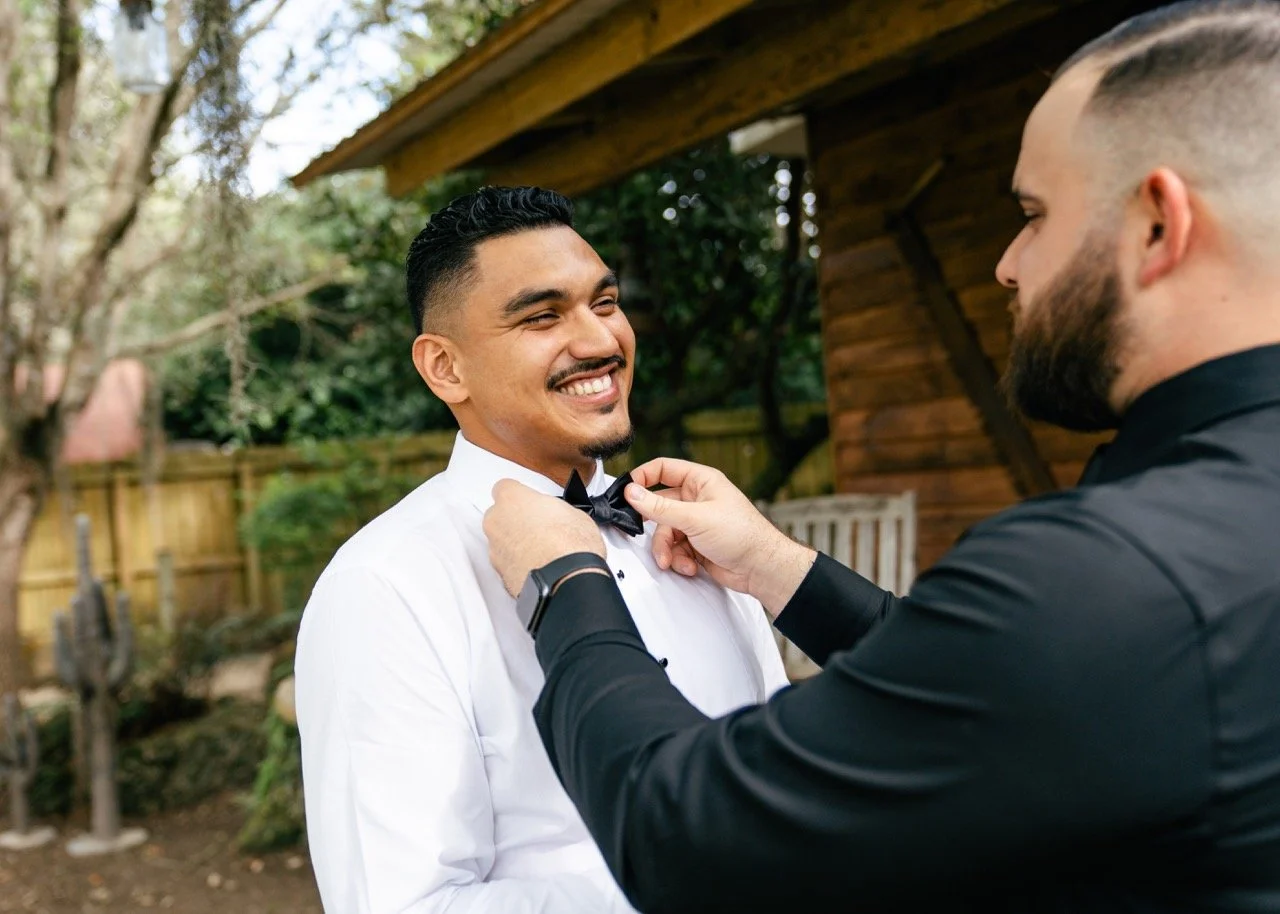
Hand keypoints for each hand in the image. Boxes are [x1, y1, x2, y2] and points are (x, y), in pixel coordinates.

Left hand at [484, 479, 605, 596]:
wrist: (566, 581)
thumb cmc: (570, 545)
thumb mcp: (573, 512)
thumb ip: (553, 509)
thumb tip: (557, 516)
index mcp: (512, 499)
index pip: (505, 487)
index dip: (520, 495)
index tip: (532, 502)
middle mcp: (497, 522)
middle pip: (499, 515)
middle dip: (516, 520)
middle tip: (540, 527)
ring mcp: (495, 550)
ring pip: (501, 541)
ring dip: (516, 543)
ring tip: (543, 551)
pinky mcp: (500, 574)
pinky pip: (507, 563)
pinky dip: (518, 564)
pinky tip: (539, 566)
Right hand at [623, 458, 814, 616]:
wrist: (761, 568)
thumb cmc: (742, 534)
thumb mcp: (695, 518)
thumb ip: (660, 507)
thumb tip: (632, 492)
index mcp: (701, 481)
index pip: (664, 469)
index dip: (643, 478)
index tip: (626, 491)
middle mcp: (697, 500)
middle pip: (659, 506)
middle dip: (654, 526)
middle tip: (639, 531)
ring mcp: (696, 523)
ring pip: (665, 532)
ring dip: (666, 549)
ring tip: (672, 560)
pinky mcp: (696, 545)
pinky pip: (675, 549)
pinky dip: (678, 559)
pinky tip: (689, 566)